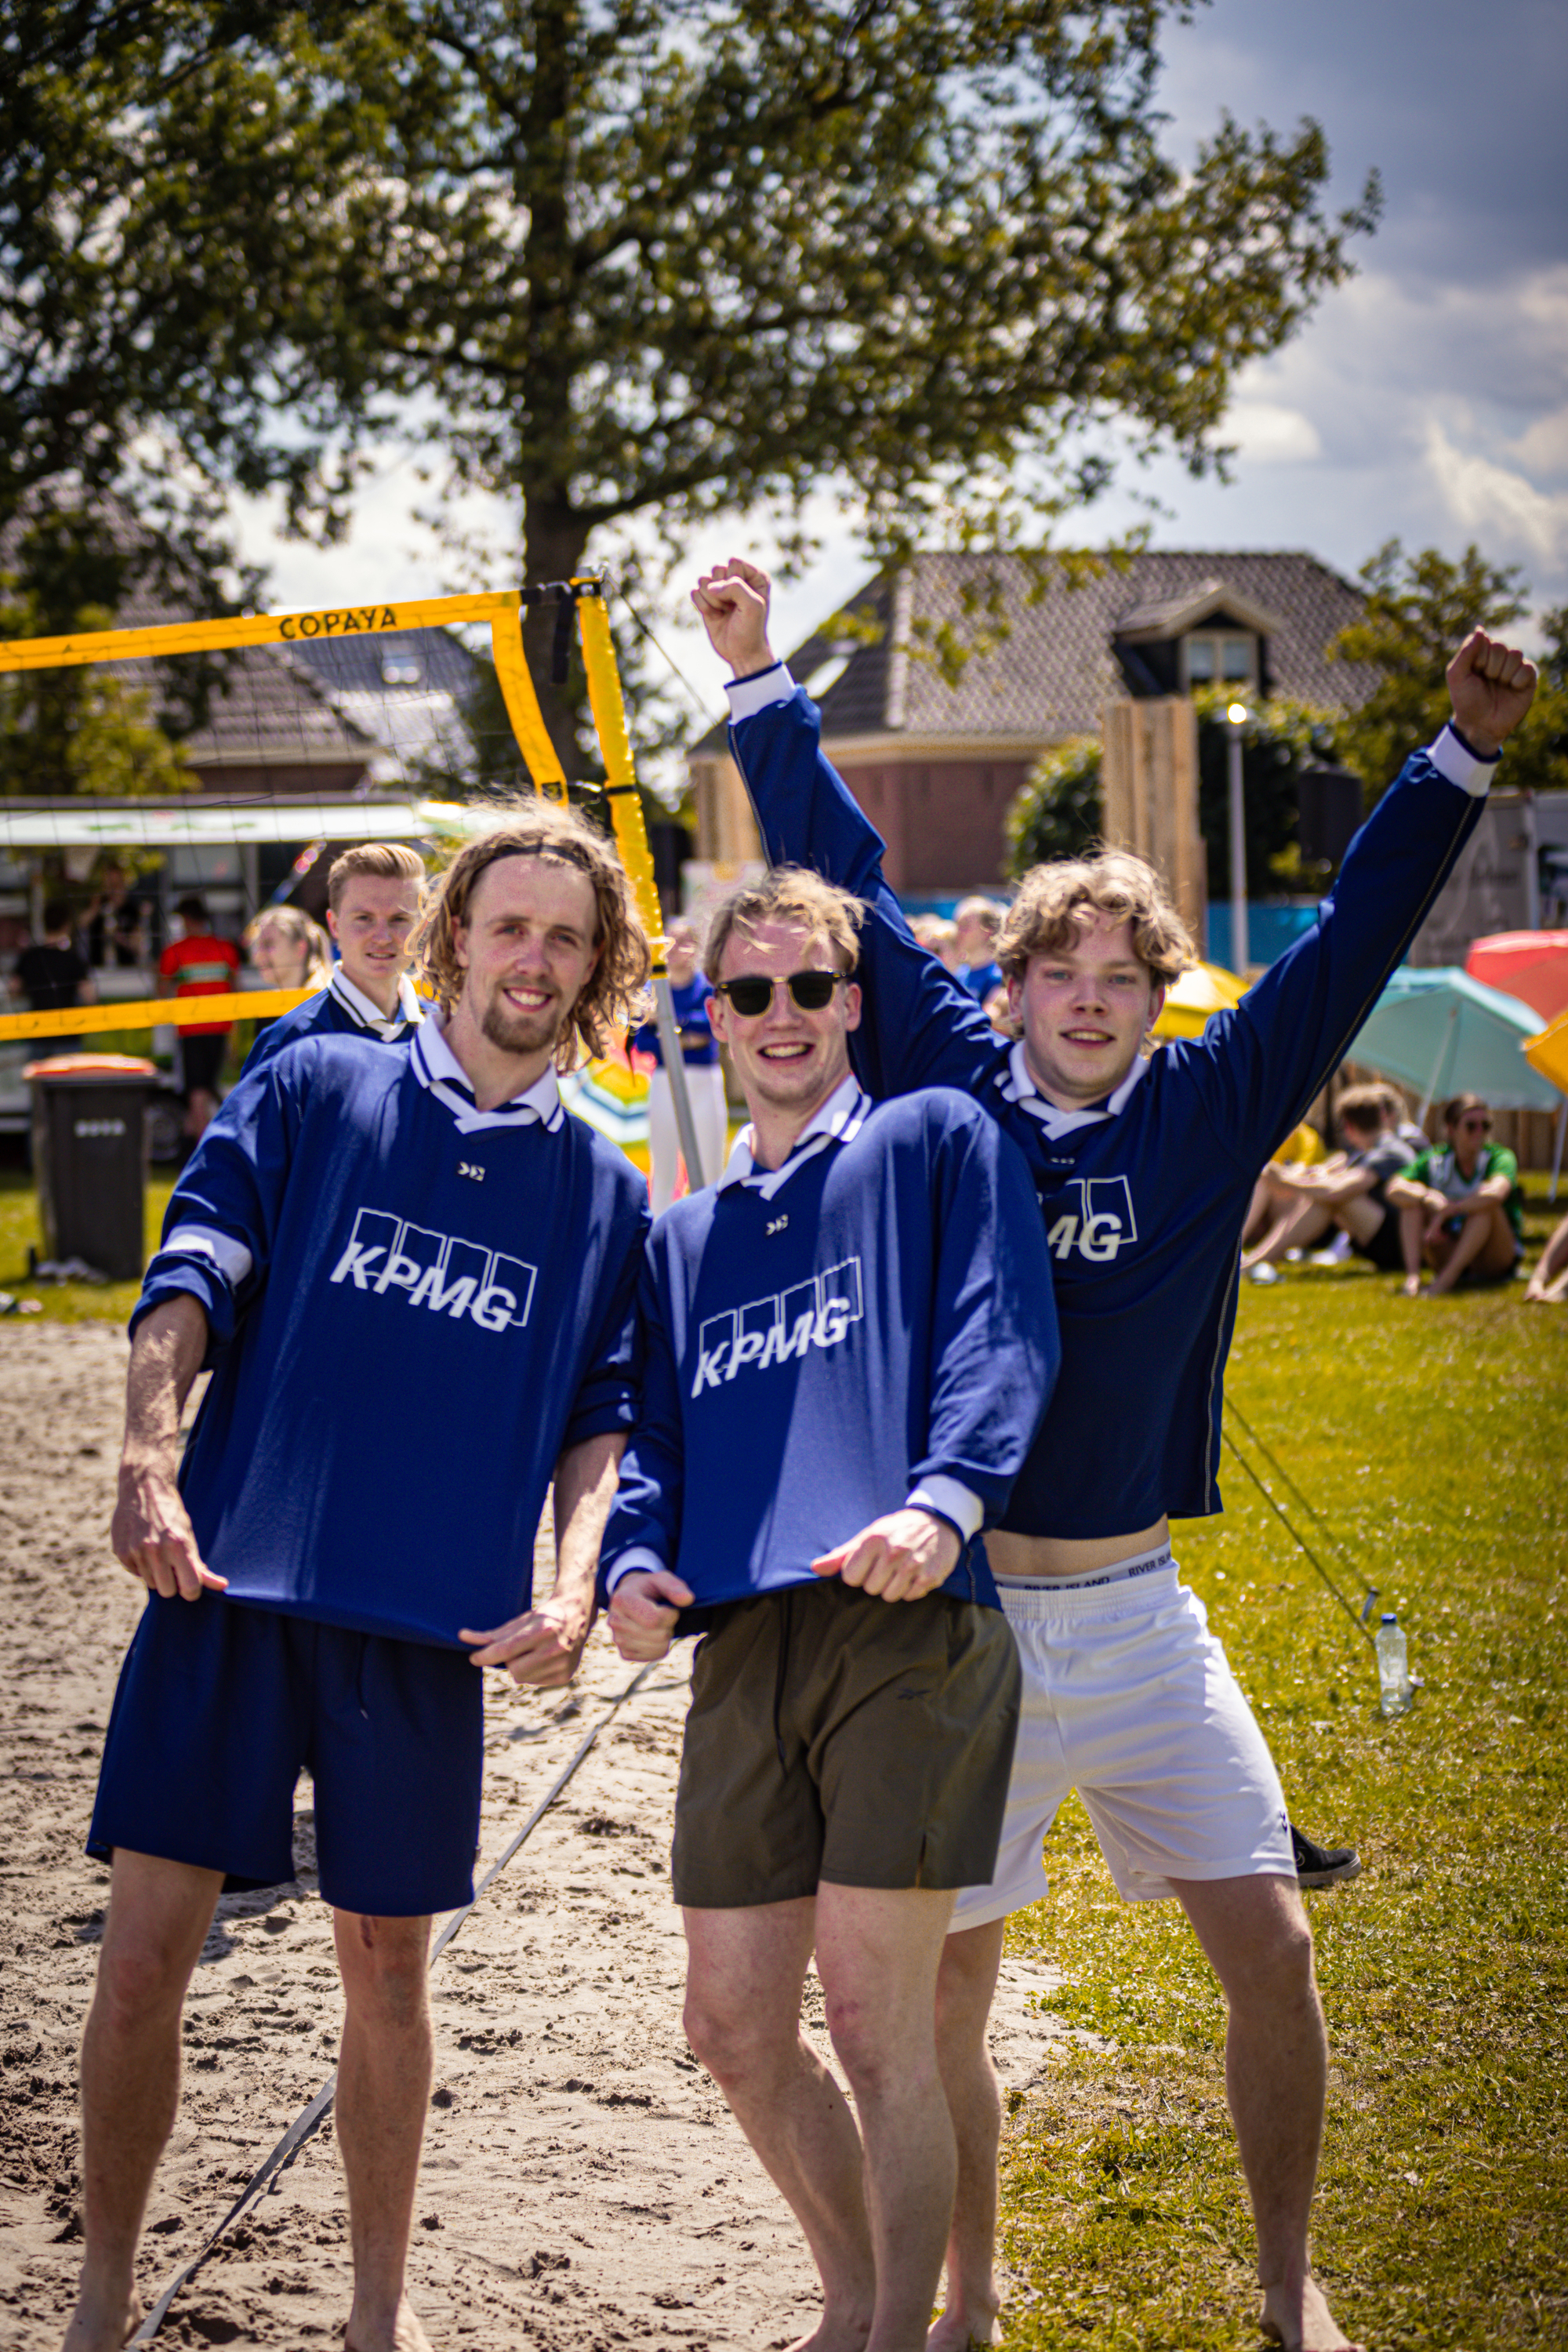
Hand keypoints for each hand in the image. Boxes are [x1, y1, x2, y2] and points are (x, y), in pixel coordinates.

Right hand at [112, 1460, 225, 1599]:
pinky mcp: (120, 1552)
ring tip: (157, 1551)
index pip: (189, 1588)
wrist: (144, 1488)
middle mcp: (156, 1550)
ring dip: (155, 1573)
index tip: (191, 1583)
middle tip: (173, 1565)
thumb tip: (222, 1587)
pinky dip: (140, 1565)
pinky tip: (142, 1546)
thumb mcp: (189, 1536)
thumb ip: (201, 1565)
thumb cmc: (172, 1514)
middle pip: (167, 1591)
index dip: (192, 1590)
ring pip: (150, 1583)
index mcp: (178, 1546)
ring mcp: (136, 1551)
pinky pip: (135, 1572)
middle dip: (172, 1583)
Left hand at [461, 1591, 593, 1687]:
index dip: (487, 1655)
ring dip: (520, 1668)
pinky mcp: (566, 1675)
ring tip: (532, 1652)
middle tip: (516, 1649)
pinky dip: (532, 1673)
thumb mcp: (520, 1621)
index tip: (473, 1658)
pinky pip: (534, 1682)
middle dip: (508, 1661)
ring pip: (522, 1678)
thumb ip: (492, 1634)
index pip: (507, 1650)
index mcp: (544, 1630)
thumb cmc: (543, 1616)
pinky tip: (542, 1659)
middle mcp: (556, 1648)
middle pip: (513, 1668)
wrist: (577, 1616)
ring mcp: (563, 1664)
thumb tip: (463, 1637)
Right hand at [606, 1568, 693, 1662]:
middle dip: (669, 1625)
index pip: (655, 1619)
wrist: (631, 1597)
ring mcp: (618, 1640)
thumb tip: (688, 1599)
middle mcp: (615, 1621)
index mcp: (622, 1600)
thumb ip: (675, 1586)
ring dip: (666, 1637)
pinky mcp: (625, 1653)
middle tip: (664, 1615)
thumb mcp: (661, 1579)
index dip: (671, 1614)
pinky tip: (655, 1634)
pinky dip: (660, 1647)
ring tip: (658, 1624)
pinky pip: (653, 1656)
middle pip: (658, 1636)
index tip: (670, 1606)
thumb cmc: (649, 1588)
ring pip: (657, 1648)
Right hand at [691, 558, 775, 676]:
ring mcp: (720, 589)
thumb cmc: (751, 629)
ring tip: (725, 613)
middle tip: (732, 608)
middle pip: (717, 568)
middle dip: (721, 591)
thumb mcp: (753, 606)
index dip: (734, 581)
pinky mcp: (706, 600)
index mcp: (754, 576)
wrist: (742, 653)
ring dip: (712, 600)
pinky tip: (715, 616)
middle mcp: (737, 579)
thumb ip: (735, 587)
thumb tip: (709, 586)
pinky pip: (695, 593)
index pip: (734, 562)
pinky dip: (703, 607)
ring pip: (703, 580)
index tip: (742, 600)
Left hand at [811, 1508, 959, 1602]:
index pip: (850, 1577)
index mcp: (873, 1540)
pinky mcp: (929, 1576)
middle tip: (888, 1565)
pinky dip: (911, 1589)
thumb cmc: (898, 1530)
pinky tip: (915, 1573)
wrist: (938, 1522)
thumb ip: (842, 1554)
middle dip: (877, 1580)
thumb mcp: (868, 1535)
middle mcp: (893, 1552)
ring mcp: (912, 1565)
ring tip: (902, 1569)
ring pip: (889, 1596)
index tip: (869, 1564)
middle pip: (870, 1589)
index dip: (859, 1573)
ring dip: (894, 1587)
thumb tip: (815, 1568)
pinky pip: (910, 1597)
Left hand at [1447, 630, 1537, 754]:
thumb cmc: (1466, 700)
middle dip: (1491, 667)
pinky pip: (1528, 668)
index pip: (1486, 640)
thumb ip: (1466, 652)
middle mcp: (1499, 657)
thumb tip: (1480, 629)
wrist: (1480, 725)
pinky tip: (1512, 689)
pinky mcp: (1528, 678)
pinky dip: (1517, 680)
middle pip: (1501, 646)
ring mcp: (1514, 667)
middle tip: (1487, 681)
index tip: (1474, 673)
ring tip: (1499, 686)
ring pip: (1516, 654)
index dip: (1479, 658)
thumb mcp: (1457, 676)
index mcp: (1482, 653)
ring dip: (1503, 674)